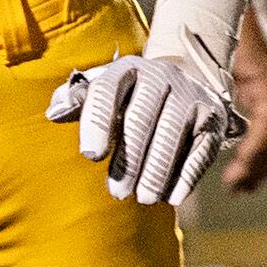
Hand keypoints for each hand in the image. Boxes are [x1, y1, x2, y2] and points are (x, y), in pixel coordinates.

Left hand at [49, 54, 241, 204]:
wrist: (183, 81)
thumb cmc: (129, 96)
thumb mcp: (103, 91)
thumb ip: (76, 100)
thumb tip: (53, 113)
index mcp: (127, 69)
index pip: (107, 91)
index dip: (97, 122)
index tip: (90, 156)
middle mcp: (160, 76)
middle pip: (140, 118)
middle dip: (128, 158)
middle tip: (117, 192)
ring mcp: (190, 95)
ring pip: (170, 135)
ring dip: (156, 171)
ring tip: (143, 198)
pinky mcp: (213, 117)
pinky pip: (200, 148)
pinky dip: (187, 175)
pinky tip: (173, 197)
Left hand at [219, 0, 266, 191]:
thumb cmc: (213, 17)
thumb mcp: (208, 51)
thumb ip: (202, 85)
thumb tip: (180, 123)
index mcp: (266, 74)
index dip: (254, 153)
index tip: (234, 177)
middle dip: (258, 164)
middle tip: (235, 188)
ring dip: (259, 160)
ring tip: (239, 185)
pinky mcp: (264, 84)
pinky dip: (255, 144)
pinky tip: (239, 161)